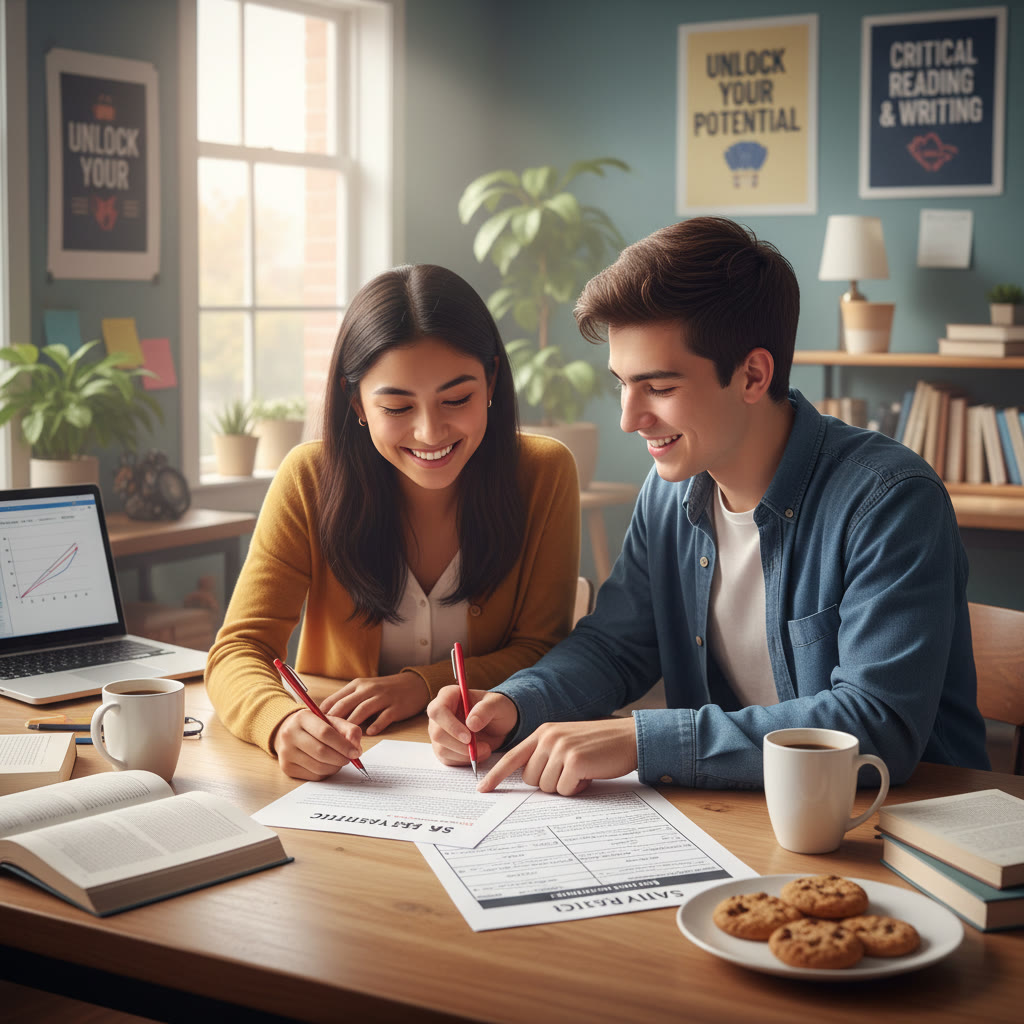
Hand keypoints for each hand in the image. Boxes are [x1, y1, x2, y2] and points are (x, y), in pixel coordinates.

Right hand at [272, 709, 364, 780]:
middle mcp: (289, 734)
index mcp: (302, 718)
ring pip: (318, 766)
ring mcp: (286, 752)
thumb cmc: (315, 726)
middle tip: (350, 758)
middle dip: (341, 758)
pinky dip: (326, 773)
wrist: (290, 732)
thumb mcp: (332, 721)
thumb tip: (356, 747)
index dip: (343, 745)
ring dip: (335, 766)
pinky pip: (313, 775)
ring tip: (340, 760)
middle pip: (321, 751)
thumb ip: (348, 730)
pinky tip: (329, 765)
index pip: (325, 733)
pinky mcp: (287, 767)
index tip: (356, 752)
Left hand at [319, 672, 429, 734]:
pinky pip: (384, 717)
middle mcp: (368, 689)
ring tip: (344, 741)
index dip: (323, 715)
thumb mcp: (365, 690)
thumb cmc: (385, 690)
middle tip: (325, 739)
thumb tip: (325, 719)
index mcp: (357, 686)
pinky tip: (369, 734)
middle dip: (334, 722)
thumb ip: (347, 701)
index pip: (335, 700)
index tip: (315, 729)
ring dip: (352, 726)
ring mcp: (383, 697)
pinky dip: (376, 725)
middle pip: (345, 705)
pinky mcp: (396, 707)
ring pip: (362, 711)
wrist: (414, 685)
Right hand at [426, 685, 517, 765]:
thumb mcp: (498, 705)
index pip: (438, 710)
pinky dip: (465, 760)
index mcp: (448, 696)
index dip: (450, 725)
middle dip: (460, 745)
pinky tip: (478, 753)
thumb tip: (471, 723)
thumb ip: (485, 710)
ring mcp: (438, 731)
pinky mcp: (443, 747)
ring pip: (442, 749)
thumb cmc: (496, 709)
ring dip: (466, 754)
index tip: (469, 737)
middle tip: (484, 747)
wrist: (499, 725)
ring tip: (486, 749)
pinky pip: (448, 759)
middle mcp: (439, 714)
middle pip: (437, 733)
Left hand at [478, 718, 638, 795]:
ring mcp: (561, 748)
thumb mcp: (566, 742)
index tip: (483, 789)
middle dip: (549, 783)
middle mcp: (548, 738)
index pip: (512, 757)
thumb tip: (529, 780)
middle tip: (570, 772)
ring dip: (565, 786)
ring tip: (582, 771)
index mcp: (543, 733)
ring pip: (547, 787)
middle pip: (530, 779)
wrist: (628, 737)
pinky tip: (589, 774)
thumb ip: (546, 755)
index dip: (496, 775)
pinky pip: (564, 790)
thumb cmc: (598, 745)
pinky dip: (577, 788)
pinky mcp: (574, 761)